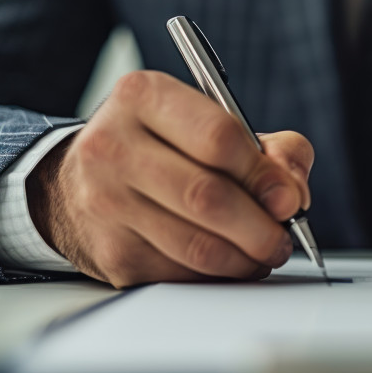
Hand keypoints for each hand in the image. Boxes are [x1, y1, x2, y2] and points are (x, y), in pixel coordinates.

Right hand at [28, 70, 313, 287]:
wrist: (79, 183)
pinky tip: (229, 261)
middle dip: (261, 226)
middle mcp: (113, 146)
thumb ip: (270, 147)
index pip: (218, 137)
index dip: (263, 173)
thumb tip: (292, 191)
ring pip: (197, 246)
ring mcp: (106, 203)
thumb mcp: (210, 122)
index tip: (288, 196)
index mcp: (142, 97)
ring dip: (246, 257)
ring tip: (264, 251)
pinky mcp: (111, 253)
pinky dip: (218, 274)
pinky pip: (182, 274)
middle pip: (207, 197)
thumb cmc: (160, 147)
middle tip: (282, 235)